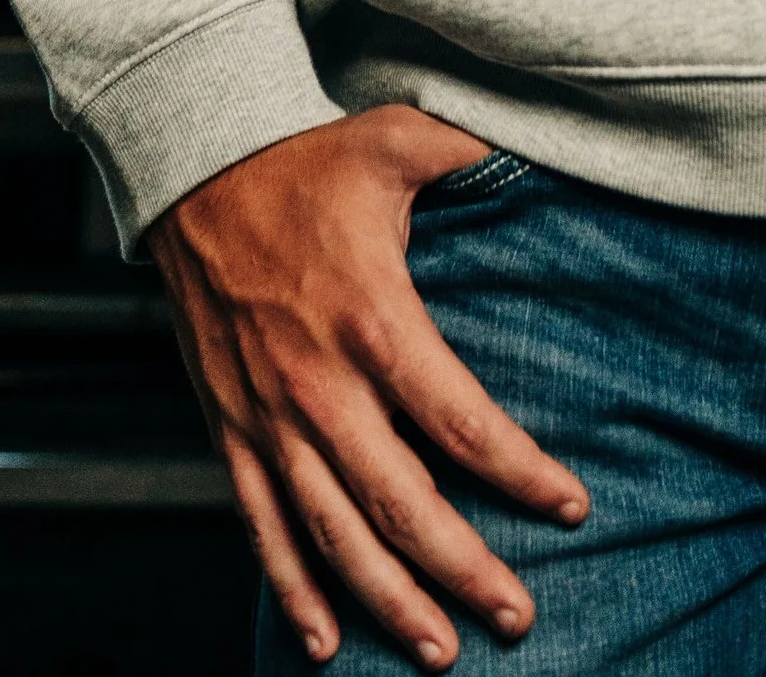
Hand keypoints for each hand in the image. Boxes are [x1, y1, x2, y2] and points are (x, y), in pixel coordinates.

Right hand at [150, 105, 588, 666]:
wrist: (194, 170)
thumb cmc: (307, 158)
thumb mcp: (399, 139)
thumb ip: (473, 150)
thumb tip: (544, 143)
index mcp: (373, 317)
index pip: (459, 418)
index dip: (518, 471)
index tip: (570, 507)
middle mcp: (320, 383)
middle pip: (400, 501)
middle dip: (463, 567)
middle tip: (517, 616)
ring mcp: (270, 416)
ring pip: (333, 534)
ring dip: (388, 601)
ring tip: (440, 651)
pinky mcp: (231, 428)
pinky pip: (262, 525)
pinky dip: (293, 589)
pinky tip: (325, 642)